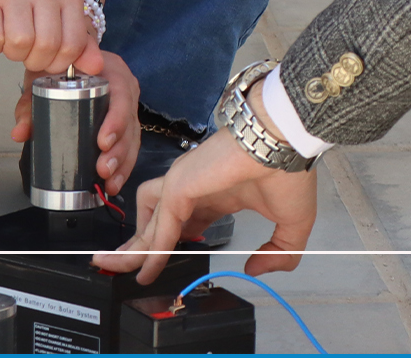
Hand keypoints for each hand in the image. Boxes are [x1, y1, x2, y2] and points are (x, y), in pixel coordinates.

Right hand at [0, 0, 100, 75]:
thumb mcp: (60, 13)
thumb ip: (80, 43)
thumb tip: (96, 67)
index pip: (73, 43)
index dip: (60, 63)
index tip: (49, 59)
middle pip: (46, 45)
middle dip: (36, 61)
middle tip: (28, 53)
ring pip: (20, 43)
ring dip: (14, 54)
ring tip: (12, 42)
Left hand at [11, 49, 141, 194]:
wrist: (68, 57)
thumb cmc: (61, 66)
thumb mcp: (43, 77)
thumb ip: (30, 105)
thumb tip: (20, 133)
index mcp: (110, 71)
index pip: (120, 94)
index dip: (115, 120)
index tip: (102, 142)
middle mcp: (125, 87)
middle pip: (130, 121)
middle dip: (118, 150)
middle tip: (103, 169)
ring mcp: (128, 105)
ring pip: (133, 136)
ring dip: (123, 162)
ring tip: (109, 183)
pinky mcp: (126, 121)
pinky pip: (131, 144)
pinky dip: (123, 165)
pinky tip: (113, 182)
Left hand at [92, 111, 317, 283]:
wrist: (284, 141)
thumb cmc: (290, 171)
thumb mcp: (291, 225)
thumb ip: (278, 253)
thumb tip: (254, 269)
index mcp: (219, 194)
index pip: (185, 220)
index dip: (173, 242)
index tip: (165, 262)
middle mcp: (196, 187)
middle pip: (157, 221)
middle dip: (140, 247)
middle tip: (124, 268)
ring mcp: (184, 184)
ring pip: (148, 218)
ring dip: (134, 245)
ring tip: (119, 267)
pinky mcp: (179, 186)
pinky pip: (159, 225)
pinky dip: (152, 249)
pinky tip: (148, 269)